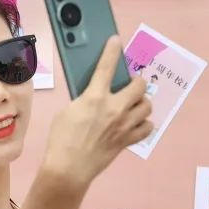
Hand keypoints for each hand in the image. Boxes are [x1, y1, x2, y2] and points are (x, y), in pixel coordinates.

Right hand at [42, 36, 152, 188]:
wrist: (69, 167)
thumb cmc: (61, 138)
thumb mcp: (67, 111)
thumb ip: (84, 100)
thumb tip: (94, 97)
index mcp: (94, 97)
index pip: (106, 67)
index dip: (112, 50)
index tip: (116, 41)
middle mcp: (115, 108)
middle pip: (139, 86)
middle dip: (136, 82)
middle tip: (129, 84)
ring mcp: (124, 125)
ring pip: (147, 105)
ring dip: (141, 102)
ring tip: (132, 104)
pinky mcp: (128, 140)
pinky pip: (147, 127)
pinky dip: (143, 123)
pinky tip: (134, 123)